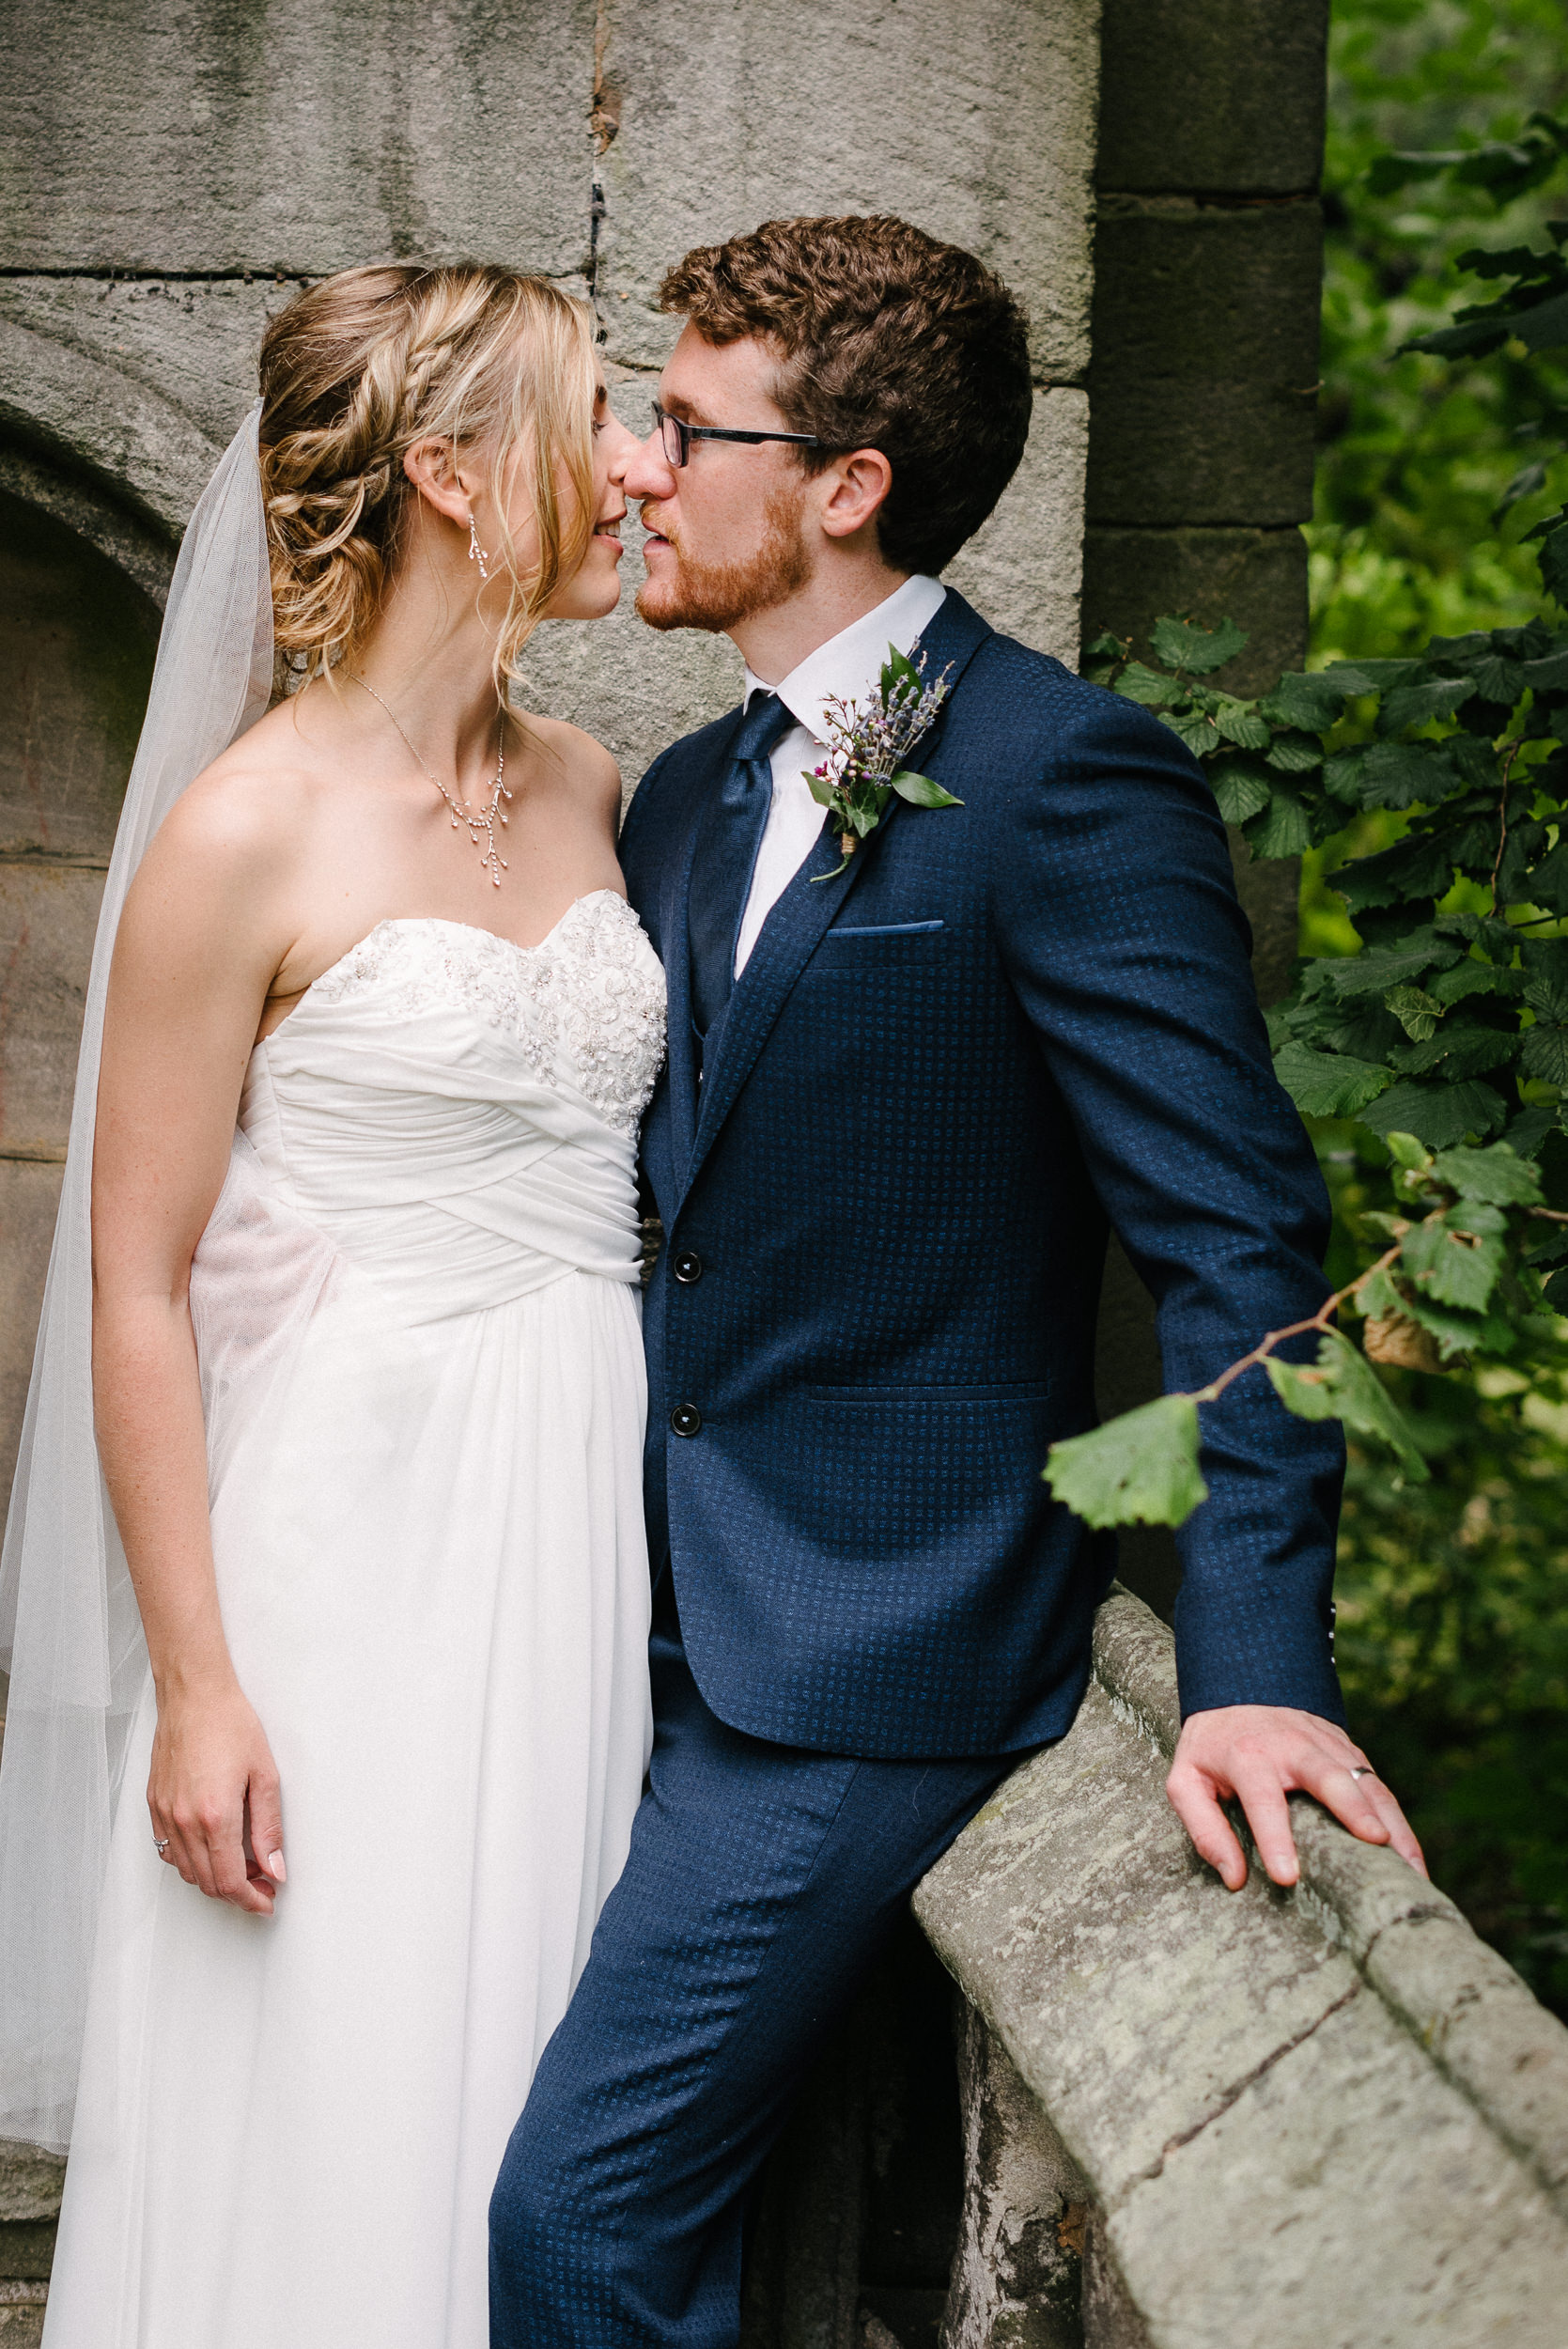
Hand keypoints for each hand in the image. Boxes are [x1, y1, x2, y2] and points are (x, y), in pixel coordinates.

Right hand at [149, 1677, 285, 1913]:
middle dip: (237, 1892)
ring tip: (243, 1862)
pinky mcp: (154, 1805)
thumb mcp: (265, 1775)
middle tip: (263, 1883)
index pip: (230, 1881)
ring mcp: (165, 1814)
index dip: (251, 1900)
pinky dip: (191, 1861)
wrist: (194, 1695)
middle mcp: (184, 1821)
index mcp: (215, 1816)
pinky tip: (212, 1847)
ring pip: (186, 1871)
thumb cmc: (230, 1725)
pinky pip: (168, 1850)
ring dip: (214, 1878)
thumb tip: (275, 1868)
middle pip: (207, 1883)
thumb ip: (269, 1828)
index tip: (267, 1901)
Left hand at [1166, 1703, 1426, 1891]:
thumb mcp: (1186, 1780)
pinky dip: (1399, 1822)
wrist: (1239, 1685)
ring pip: (1365, 1782)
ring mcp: (1327, 1745)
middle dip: (1353, 1809)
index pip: (1263, 1800)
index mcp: (1248, 1757)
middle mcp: (1293, 1747)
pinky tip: (1413, 1860)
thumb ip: (1203, 1828)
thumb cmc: (1212, 1747)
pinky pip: (1379, 1787)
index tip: (1288, 1878)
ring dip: (1391, 1823)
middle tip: (1376, 1844)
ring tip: (1412, 1870)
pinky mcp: (1349, 1750)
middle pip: (1329, 1776)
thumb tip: (1234, 1878)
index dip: (1275, 1839)